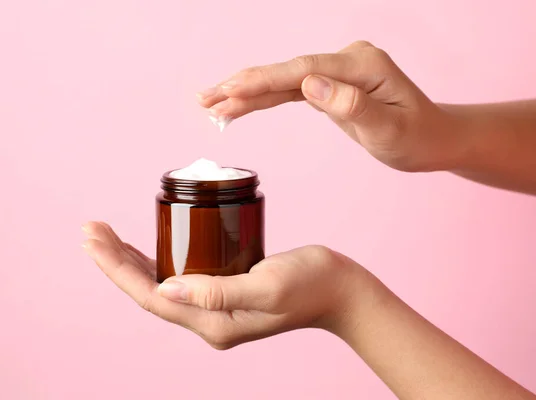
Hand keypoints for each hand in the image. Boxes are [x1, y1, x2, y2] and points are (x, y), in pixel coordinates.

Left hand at [82, 221, 363, 349]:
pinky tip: (150, 243)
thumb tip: (165, 288)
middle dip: (116, 260)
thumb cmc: (310, 284)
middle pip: (148, 289)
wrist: (339, 290)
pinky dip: (160, 257)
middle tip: (90, 229)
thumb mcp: (267, 285)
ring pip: (161, 282)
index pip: (150, 296)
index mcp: (212, 322)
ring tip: (106, 235)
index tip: (93, 238)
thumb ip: (218, 290)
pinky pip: (181, 275)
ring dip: (132, 259)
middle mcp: (208, 319)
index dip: (118, 268)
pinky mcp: (224, 289)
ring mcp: (215, 307)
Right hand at [197, 40, 466, 172]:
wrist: (431, 137)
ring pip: (281, 80)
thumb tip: (309, 85)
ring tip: (210, 105)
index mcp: (360, 65)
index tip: (230, 92)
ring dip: (245, 92)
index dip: (263, 80)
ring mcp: (335, 71)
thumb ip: (351, 105)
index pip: (302, 70)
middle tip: (204, 99)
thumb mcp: (390, 129)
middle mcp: (345, 61)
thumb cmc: (416, 137)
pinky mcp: (329, 84)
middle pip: (284, 71)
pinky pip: (289, 91)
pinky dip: (262, 99)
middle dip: (242, 85)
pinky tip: (239, 105)